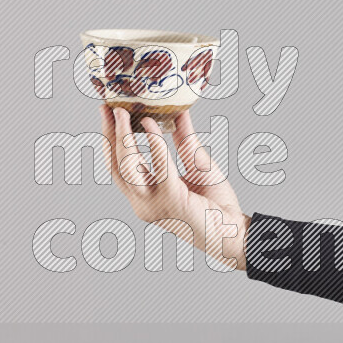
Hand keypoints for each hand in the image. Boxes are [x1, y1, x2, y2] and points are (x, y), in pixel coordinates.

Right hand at [99, 105, 249, 269]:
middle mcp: (143, 203)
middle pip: (116, 166)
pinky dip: (154, 143)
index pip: (118, 167)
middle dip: (110, 135)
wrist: (235, 233)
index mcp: (145, 197)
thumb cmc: (216, 205)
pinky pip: (159, 166)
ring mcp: (154, 204)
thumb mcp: (197, 163)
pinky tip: (151, 124)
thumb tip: (179, 112)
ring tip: (124, 113)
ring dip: (123, 137)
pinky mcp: (172, 200)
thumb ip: (185, 140)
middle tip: (108, 109)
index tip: (108, 114)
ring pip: (127, 167)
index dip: (110, 140)